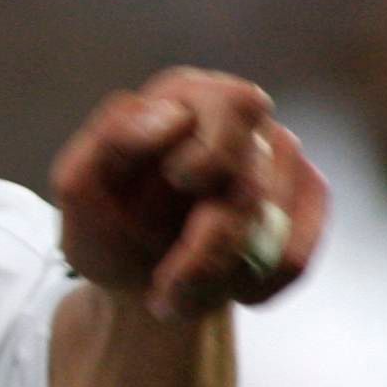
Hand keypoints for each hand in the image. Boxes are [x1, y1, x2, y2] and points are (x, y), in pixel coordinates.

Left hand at [52, 68, 327, 320]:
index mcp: (186, 96)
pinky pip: (294, 258)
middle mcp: (245, 121)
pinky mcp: (306, 208)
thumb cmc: (105, 222)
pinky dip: (249, 287)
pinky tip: (216, 289)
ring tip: (173, 291)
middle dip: (208, 244)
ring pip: (273, 228)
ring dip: (215, 276)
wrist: (135, 280)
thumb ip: (110, 141)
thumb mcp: (80, 187)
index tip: (178, 180)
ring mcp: (283, 162)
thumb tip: (172, 113)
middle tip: (167, 278)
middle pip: (255, 181)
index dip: (209, 153)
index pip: (234, 105)